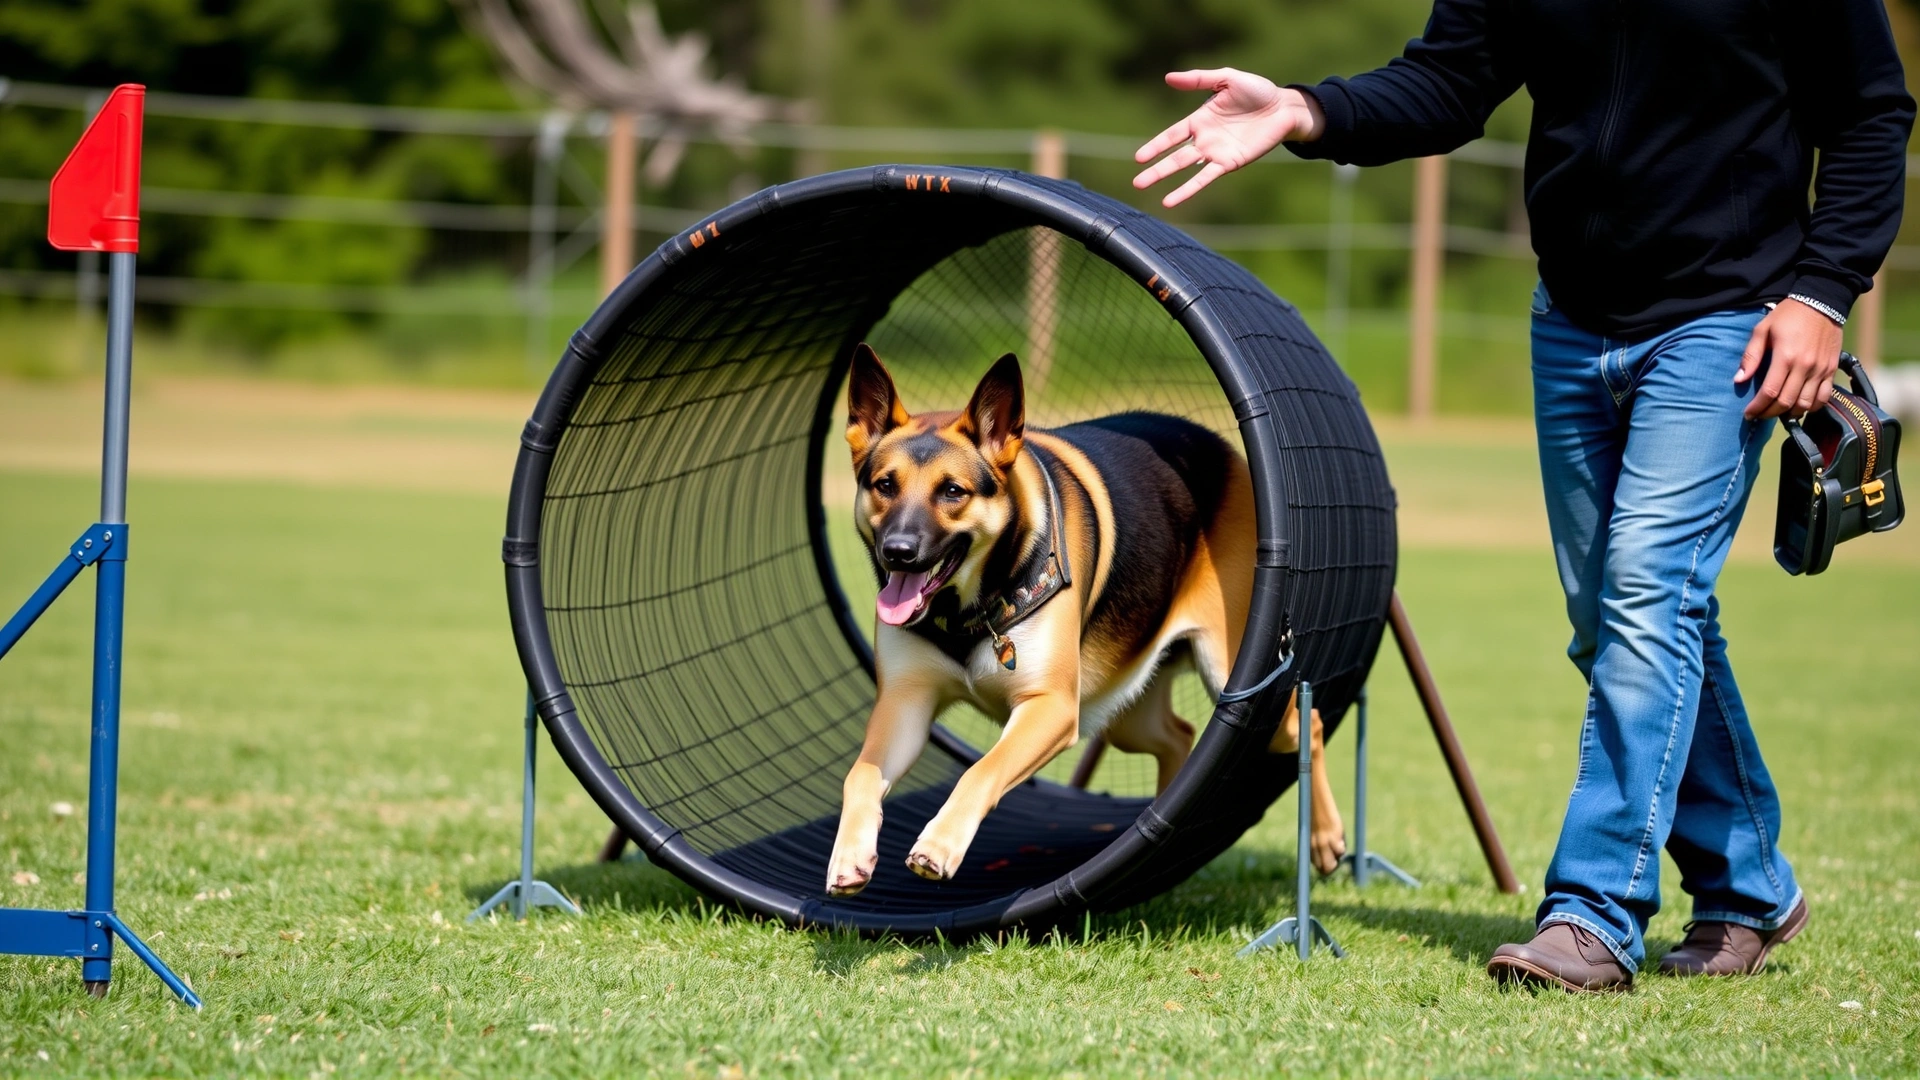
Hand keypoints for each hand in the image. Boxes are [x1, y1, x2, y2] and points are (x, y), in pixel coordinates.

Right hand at [1134, 69, 1324, 207]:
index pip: (1172, 135)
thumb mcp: (1226, 79)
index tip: (1139, 157)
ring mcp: (1216, 153)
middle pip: (1174, 157)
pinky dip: (1188, 188)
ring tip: (1145, 190)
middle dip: (1155, 169)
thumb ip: (1199, 80)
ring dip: (1165, 180)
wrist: (1283, 107)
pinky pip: (1205, 177)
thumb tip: (1168, 78)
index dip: (1156, 145)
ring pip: (1185, 169)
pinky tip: (1171, 200)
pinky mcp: (1229, 163)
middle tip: (1137, 183)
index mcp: (1200, 120)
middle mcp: (1204, 139)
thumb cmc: (1257, 91)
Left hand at [1736, 299, 1844, 419]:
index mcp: (1785, 357)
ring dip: (1791, 413)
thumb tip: (1738, 380)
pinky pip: (1824, 397)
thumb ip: (1751, 356)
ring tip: (1778, 411)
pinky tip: (1800, 406)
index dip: (1757, 407)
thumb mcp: (1762, 330)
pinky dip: (1812, 407)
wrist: (1822, 302)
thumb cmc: (1788, 315)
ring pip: (1806, 403)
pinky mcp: (1832, 369)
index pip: (1770, 392)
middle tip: (1759, 415)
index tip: (1748, 414)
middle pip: (1787, 402)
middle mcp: (1805, 366)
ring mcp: (1821, 369)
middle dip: (1770, 413)